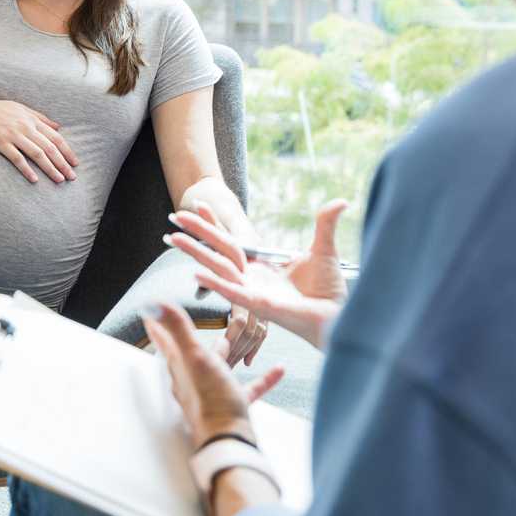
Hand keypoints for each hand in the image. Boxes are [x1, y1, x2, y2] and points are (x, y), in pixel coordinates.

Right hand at [0, 96, 78, 183]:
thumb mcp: (21, 108)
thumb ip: (40, 117)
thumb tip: (58, 126)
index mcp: (32, 119)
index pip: (55, 137)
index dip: (67, 151)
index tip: (75, 163)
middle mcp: (25, 126)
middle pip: (49, 147)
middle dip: (63, 163)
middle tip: (72, 177)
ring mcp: (13, 134)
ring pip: (37, 154)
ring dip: (50, 168)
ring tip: (59, 179)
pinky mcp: (1, 142)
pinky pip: (17, 158)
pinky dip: (27, 169)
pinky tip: (35, 180)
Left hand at [142, 302, 284, 448]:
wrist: (229, 441)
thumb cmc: (211, 400)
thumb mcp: (194, 356)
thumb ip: (177, 328)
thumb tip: (153, 304)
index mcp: (181, 365)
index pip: (164, 339)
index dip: (157, 323)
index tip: (150, 310)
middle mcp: (192, 379)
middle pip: (189, 353)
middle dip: (189, 336)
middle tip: (190, 322)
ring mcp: (212, 393)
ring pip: (217, 369)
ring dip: (225, 354)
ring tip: (234, 342)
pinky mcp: (232, 406)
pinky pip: (248, 387)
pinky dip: (261, 378)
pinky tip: (277, 370)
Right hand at [168, 199, 348, 348]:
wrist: (338, 316)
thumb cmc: (329, 291)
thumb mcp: (324, 249)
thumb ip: (326, 223)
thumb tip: (341, 200)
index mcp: (261, 266)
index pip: (232, 239)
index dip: (216, 222)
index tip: (199, 203)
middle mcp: (251, 278)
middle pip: (218, 250)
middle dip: (197, 232)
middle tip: (174, 215)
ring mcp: (252, 291)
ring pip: (218, 267)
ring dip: (196, 252)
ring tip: (173, 238)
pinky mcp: (258, 305)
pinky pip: (232, 292)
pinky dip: (215, 282)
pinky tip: (197, 272)